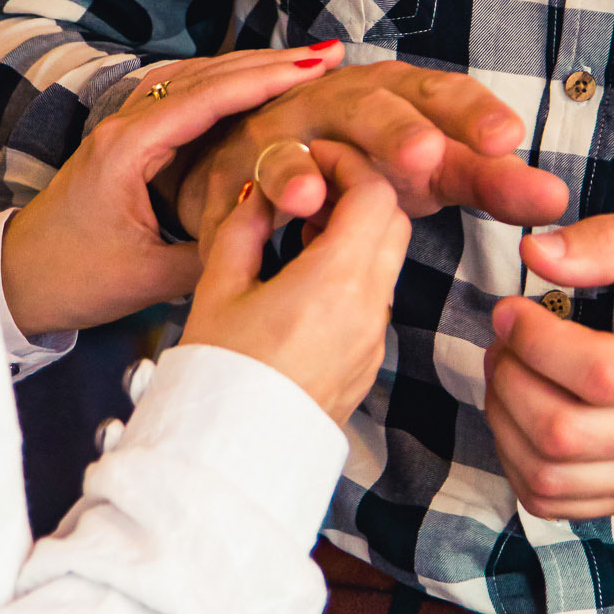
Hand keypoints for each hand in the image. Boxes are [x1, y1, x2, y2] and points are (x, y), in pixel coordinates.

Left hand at [0, 46, 339, 336]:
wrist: (18, 278)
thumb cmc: (74, 279)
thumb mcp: (149, 277)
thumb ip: (211, 250)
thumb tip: (275, 227)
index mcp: (127, 150)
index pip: (206, 99)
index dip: (264, 81)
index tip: (315, 68)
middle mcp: (124, 125)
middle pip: (205, 76)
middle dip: (269, 63)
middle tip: (330, 55)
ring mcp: (124, 126)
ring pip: (194, 79)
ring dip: (249, 68)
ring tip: (306, 65)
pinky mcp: (128, 138)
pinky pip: (181, 95)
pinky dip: (222, 84)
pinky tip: (253, 84)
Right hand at [167, 59, 568, 244]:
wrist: (273, 160)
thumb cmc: (367, 162)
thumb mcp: (431, 175)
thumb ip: (489, 182)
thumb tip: (557, 199)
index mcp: (408, 96)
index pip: (447, 97)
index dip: (474, 115)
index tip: (508, 139)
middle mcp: (357, 96)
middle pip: (385, 104)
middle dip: (404, 129)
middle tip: (430, 157)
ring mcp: (305, 120)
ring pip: (325, 126)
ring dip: (341, 149)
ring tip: (362, 179)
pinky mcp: (259, 152)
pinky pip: (271, 163)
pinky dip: (286, 177)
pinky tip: (303, 199)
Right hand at [183, 152, 410, 427]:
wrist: (231, 454)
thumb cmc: (220, 370)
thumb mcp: (218, 285)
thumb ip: (245, 225)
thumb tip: (263, 192)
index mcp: (336, 280)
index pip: (374, 193)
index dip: (348, 163)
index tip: (313, 158)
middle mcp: (369, 307)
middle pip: (394, 220)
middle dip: (360, 192)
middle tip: (313, 188)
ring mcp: (374, 338)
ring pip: (389, 259)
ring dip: (359, 232)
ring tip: (305, 230)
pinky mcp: (368, 361)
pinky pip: (376, 297)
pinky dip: (356, 270)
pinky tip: (309, 276)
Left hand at [483, 208, 613, 518]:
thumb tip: (537, 255)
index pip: (600, 374)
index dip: (536, 341)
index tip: (514, 308)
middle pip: (563, 433)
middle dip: (510, 378)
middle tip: (505, 338)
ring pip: (548, 477)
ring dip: (505, 420)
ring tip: (510, 371)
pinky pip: (554, 503)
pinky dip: (517, 462)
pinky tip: (522, 413)